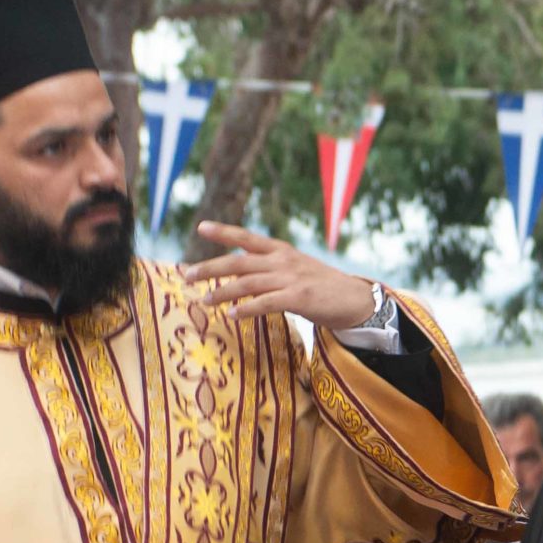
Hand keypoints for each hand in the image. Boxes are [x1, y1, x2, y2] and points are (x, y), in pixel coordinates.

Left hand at [185, 222, 377, 330]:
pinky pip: (266, 303)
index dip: (223, 232)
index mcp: (281, 251)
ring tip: (204, 300)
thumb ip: (270, 269)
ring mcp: (291, 279)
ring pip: (247, 282)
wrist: (355, 300)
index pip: (247, 237)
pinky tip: (232, 315)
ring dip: (222, 292)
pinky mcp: (299, 298)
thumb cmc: (322, 287)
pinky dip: (246, 309)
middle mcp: (283, 261)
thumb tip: (239, 276)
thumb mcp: (296, 269)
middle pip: (238, 261)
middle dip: (210, 267)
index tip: (200, 227)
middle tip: (187, 274)